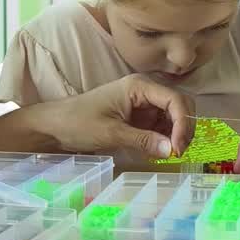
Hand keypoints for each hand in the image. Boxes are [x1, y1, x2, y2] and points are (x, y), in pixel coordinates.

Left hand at [42, 74, 193, 157]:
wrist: (54, 126)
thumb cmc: (78, 123)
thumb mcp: (111, 133)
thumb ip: (143, 140)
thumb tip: (172, 150)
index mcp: (139, 86)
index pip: (175, 100)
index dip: (183, 123)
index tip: (178, 148)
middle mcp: (145, 91)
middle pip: (179, 104)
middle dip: (184, 127)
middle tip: (178, 151)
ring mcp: (143, 104)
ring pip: (173, 116)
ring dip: (176, 134)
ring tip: (170, 153)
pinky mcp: (139, 117)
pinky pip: (162, 126)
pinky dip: (166, 138)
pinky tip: (161, 151)